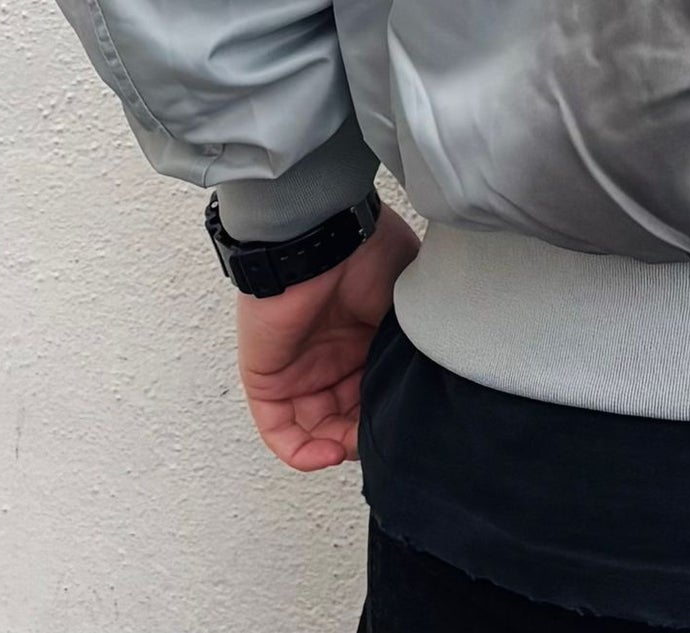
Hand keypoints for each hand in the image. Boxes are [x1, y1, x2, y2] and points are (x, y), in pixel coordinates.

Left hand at [236, 206, 420, 471]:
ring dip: (336, 447)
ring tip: (353, 447)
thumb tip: (421, 386)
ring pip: (315, 429)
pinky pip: (279, 429)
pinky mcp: (268, 377)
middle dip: (364, 434)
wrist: (325, 236)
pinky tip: (329, 452)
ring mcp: (299, 368)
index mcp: (367, 337)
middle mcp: (334, 355)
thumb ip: (410, 344)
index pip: (376, 391)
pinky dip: (302, 451)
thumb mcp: (408, 304)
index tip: (404, 423)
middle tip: (381, 438)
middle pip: (347, 415)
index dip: (389, 413)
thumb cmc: (370, 254)